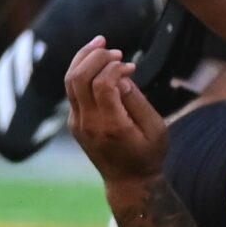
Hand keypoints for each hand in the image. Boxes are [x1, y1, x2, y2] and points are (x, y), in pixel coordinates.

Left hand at [66, 37, 168, 187]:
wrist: (129, 183)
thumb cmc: (148, 155)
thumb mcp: (156, 129)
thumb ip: (137, 101)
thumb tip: (121, 77)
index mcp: (111, 126)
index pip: (102, 84)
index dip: (115, 67)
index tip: (131, 67)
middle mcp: (88, 124)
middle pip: (78, 78)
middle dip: (95, 56)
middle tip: (115, 50)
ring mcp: (77, 124)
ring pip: (69, 81)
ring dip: (84, 58)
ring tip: (100, 43)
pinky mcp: (74, 122)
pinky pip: (72, 89)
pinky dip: (82, 70)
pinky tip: (97, 61)